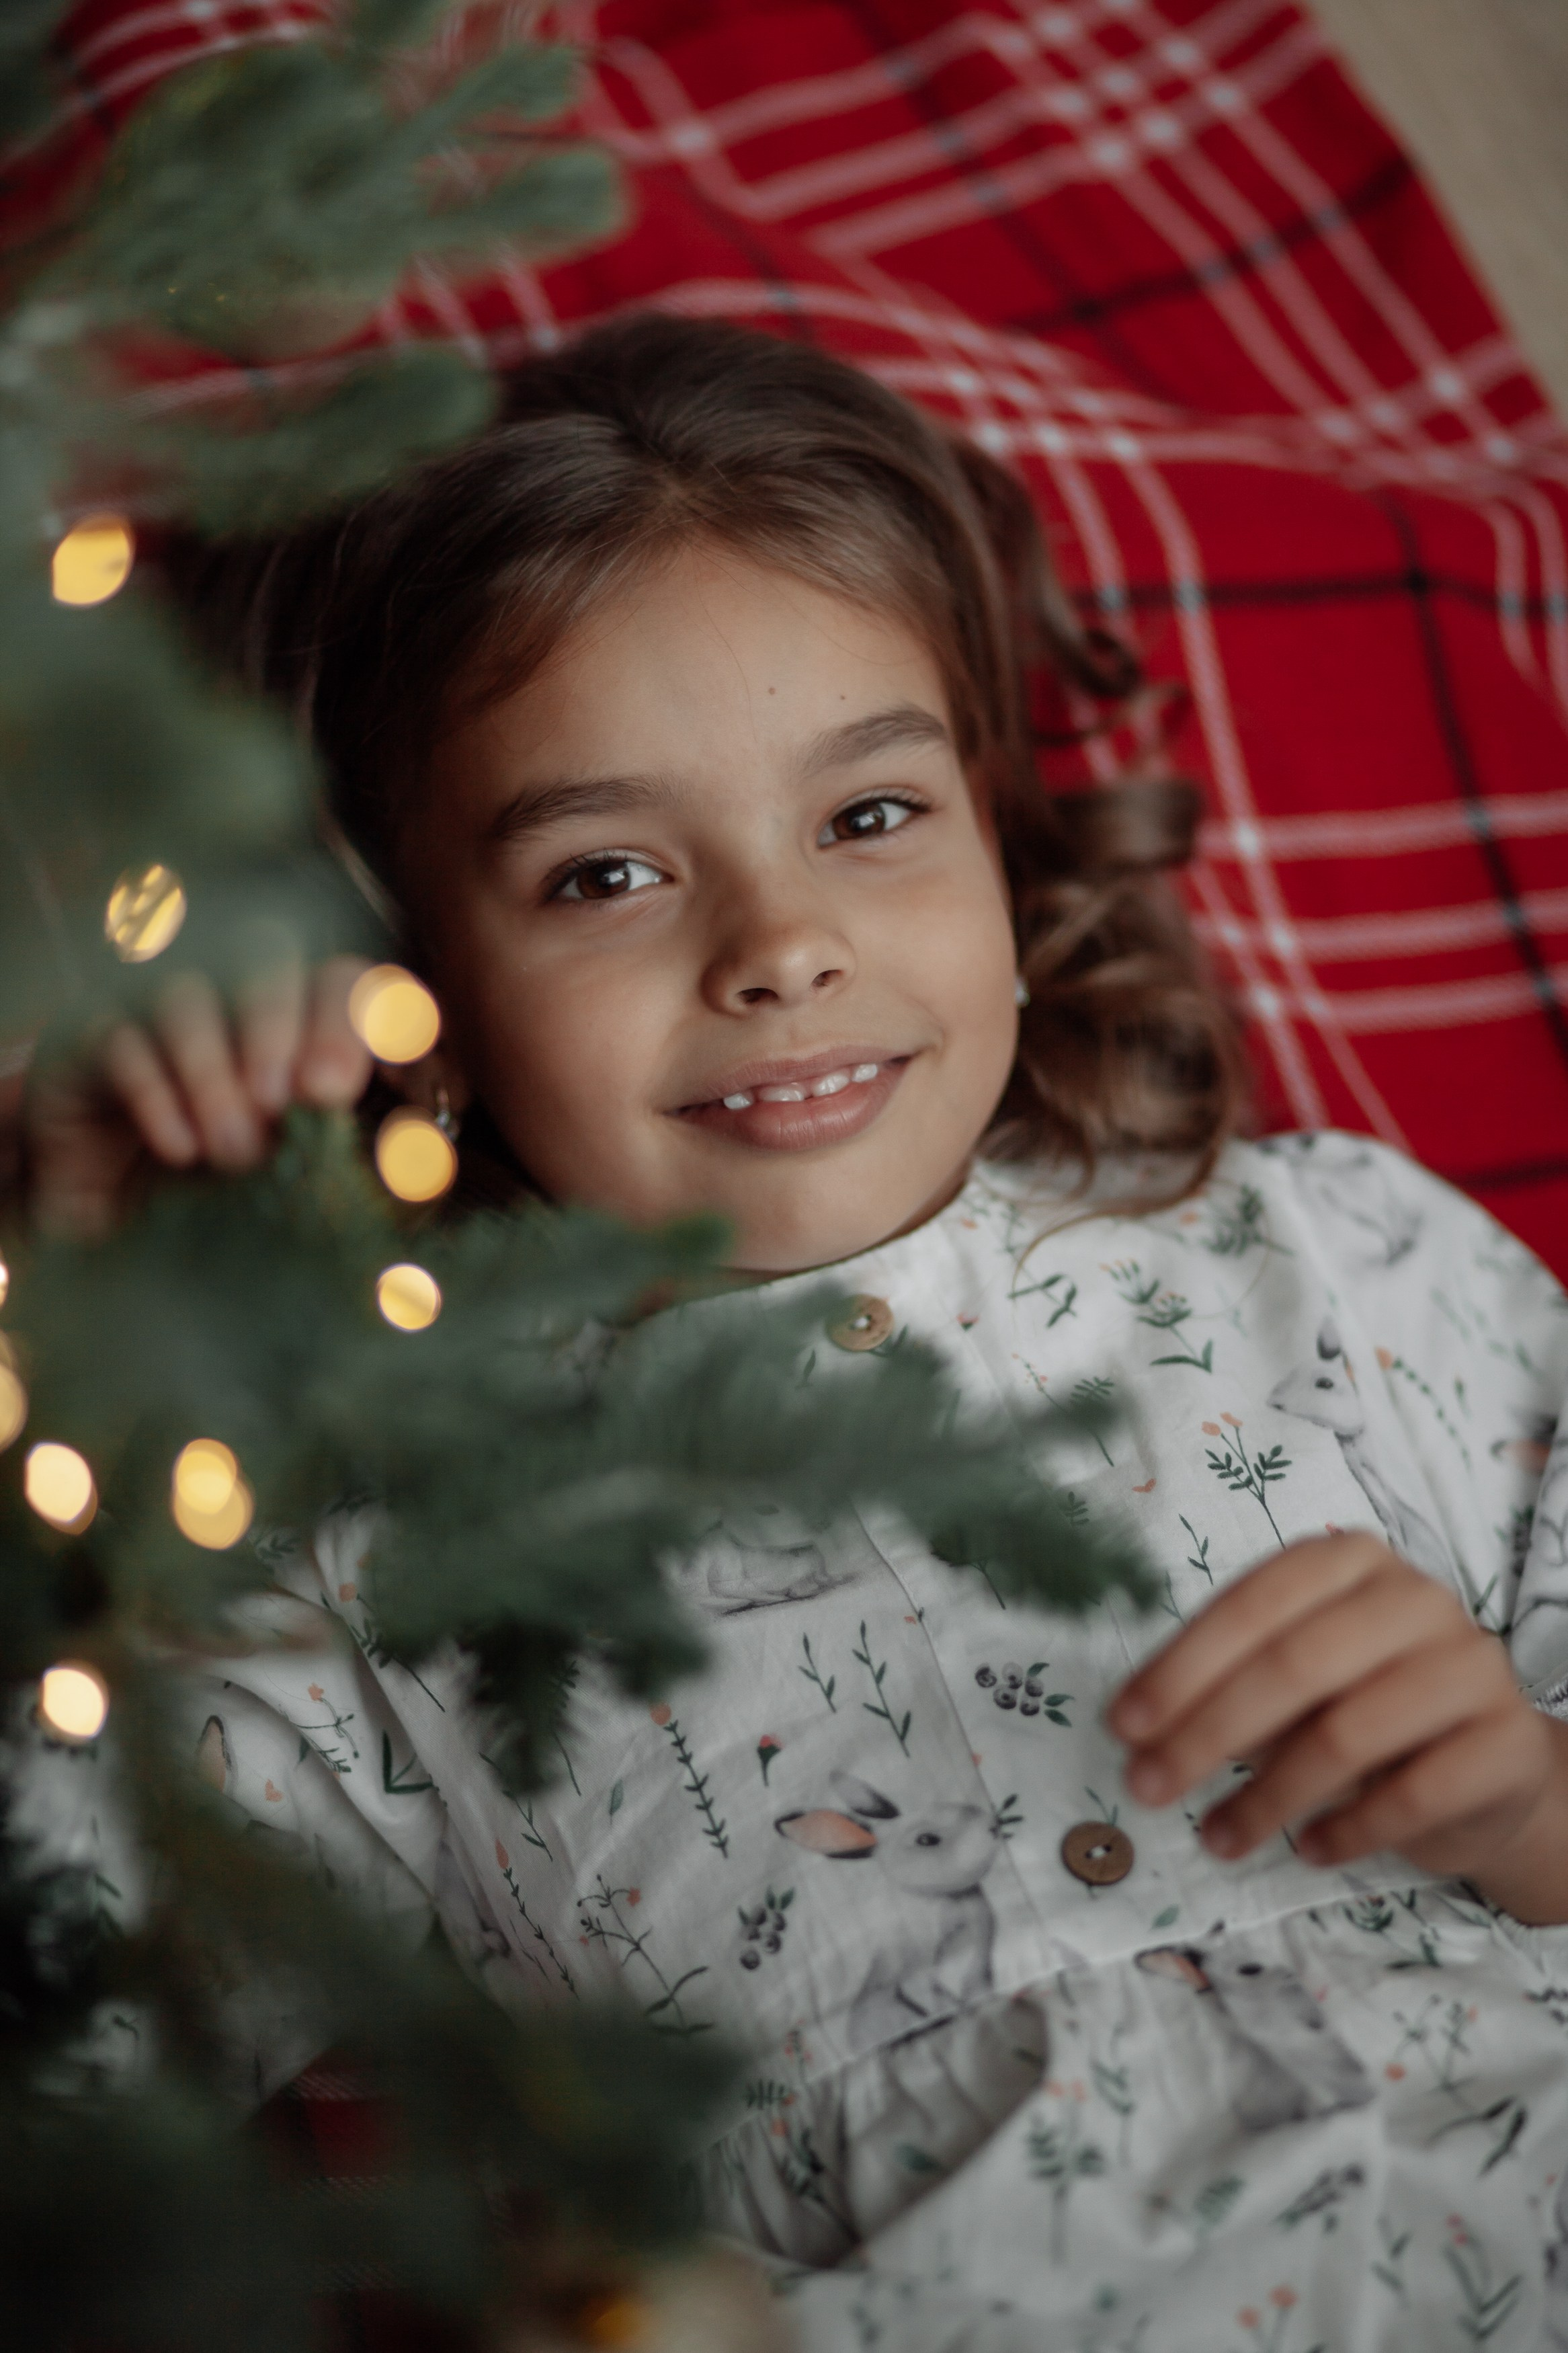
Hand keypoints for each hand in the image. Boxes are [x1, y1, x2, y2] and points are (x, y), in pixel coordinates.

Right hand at [23, 955, 374, 1238]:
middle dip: (281, 1028)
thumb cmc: (238, 1198)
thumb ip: (375, 1166)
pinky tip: (181, 1149)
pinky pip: (120, 1041)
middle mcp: (233, 1001)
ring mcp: (156, 1014)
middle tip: (287, 1105)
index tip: (349, 1084)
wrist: (121, 1230)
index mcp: (305, 1023)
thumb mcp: (317, 1186)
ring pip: (187, 997)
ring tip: (233, 1152)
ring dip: (215, 1071)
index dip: (358, 1016)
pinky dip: (157, 1093)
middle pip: (267, 960)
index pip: (346, 981)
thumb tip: (422, 1155)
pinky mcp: (91, 1045)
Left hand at [1106, 1532, 1567, 1924]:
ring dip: (1266, 1797)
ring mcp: (1469, 1665)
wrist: (1490, 1766)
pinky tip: (1307, 1850)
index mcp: (1349, 1562)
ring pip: (1345, 1733)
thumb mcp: (1294, 1685)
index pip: (1252, 1604)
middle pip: (1293, 1665)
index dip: (1181, 1666)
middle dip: (1206, 1733)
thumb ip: (1229, 1689)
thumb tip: (1143, 1730)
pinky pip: (1411, 1794)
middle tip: (1147, 1788)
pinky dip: (1346, 1829)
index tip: (1124, 1725)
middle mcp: (1414, 1598)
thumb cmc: (1366, 1709)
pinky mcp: (1506, 1741)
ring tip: (1217, 1839)